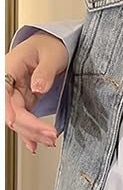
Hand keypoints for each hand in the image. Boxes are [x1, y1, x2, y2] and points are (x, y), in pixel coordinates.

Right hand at [5, 32, 66, 153]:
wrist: (51, 45)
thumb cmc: (50, 46)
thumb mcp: (52, 55)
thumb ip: (45, 72)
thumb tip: (38, 87)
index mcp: (8, 69)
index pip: (3, 94)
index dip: (9, 111)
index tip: (17, 122)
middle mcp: (8, 83)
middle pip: (11, 111)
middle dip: (29, 126)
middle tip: (50, 135)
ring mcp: (15, 94)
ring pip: (17, 118)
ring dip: (32, 132)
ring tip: (50, 140)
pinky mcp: (24, 100)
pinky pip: (23, 119)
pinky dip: (28, 132)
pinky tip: (33, 144)